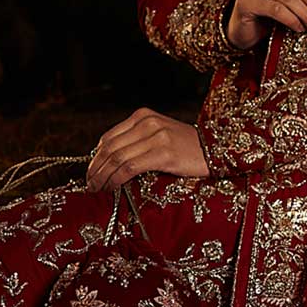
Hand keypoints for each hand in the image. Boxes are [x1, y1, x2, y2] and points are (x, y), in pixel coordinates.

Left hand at [85, 108, 209, 192]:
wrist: (217, 149)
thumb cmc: (187, 147)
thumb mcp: (159, 135)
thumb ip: (136, 140)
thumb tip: (108, 161)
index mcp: (143, 116)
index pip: (108, 137)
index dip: (95, 158)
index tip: (90, 173)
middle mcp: (147, 123)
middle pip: (110, 148)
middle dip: (95, 169)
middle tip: (89, 185)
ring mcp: (156, 137)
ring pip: (117, 158)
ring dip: (103, 177)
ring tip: (97, 190)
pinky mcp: (164, 153)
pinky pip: (130, 167)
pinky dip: (116, 179)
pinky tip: (112, 188)